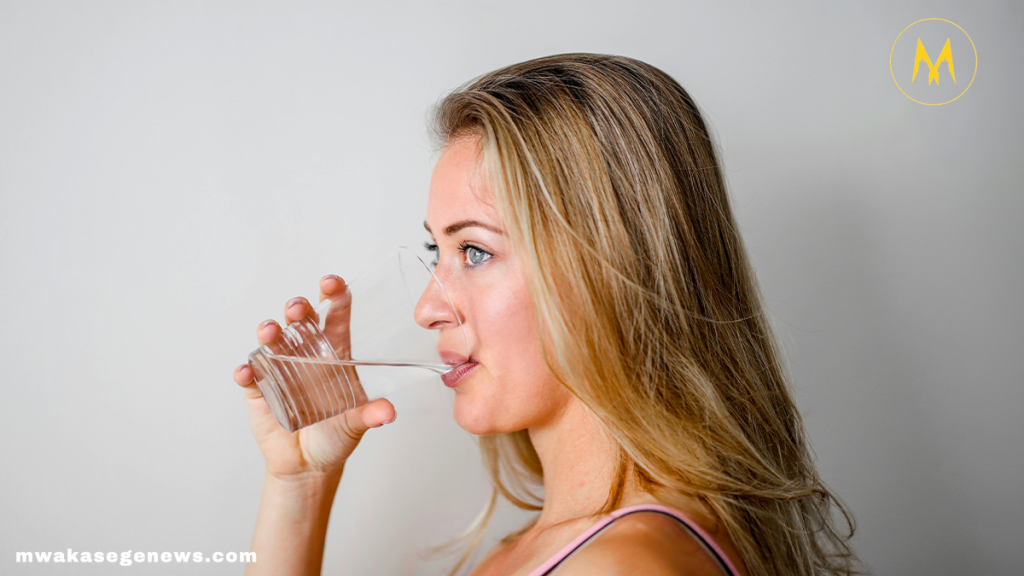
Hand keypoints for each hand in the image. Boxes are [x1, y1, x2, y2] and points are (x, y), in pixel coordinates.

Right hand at [233, 275, 395, 480]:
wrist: (309, 464)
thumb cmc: (336, 436)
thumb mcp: (356, 424)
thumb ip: (370, 416)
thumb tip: (388, 412)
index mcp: (334, 354)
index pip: (334, 317)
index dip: (334, 296)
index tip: (332, 283)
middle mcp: (306, 355)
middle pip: (300, 321)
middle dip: (297, 309)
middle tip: (298, 309)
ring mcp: (280, 369)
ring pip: (272, 342)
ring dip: (270, 333)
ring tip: (270, 333)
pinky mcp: (259, 390)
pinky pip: (250, 376)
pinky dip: (246, 372)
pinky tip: (246, 372)